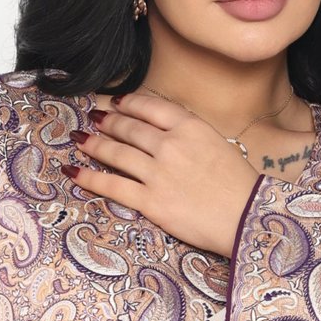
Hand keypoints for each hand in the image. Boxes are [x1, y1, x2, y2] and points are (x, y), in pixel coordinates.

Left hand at [63, 90, 260, 255]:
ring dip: (94, 145)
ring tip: (80, 140)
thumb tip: (164, 133)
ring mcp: (158, 173)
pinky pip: (112, 187)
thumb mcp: (218, 144)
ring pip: (117, 153)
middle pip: (129, 128)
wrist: (247, 217)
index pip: (150, 107)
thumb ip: (190, 135)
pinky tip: (73, 171)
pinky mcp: (151, 201)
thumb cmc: (239, 185)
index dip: (128, 103)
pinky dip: (89, 178)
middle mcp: (170, 145)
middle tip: (94, 120)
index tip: (116, 102)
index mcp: (190, 127)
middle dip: (108, 122)